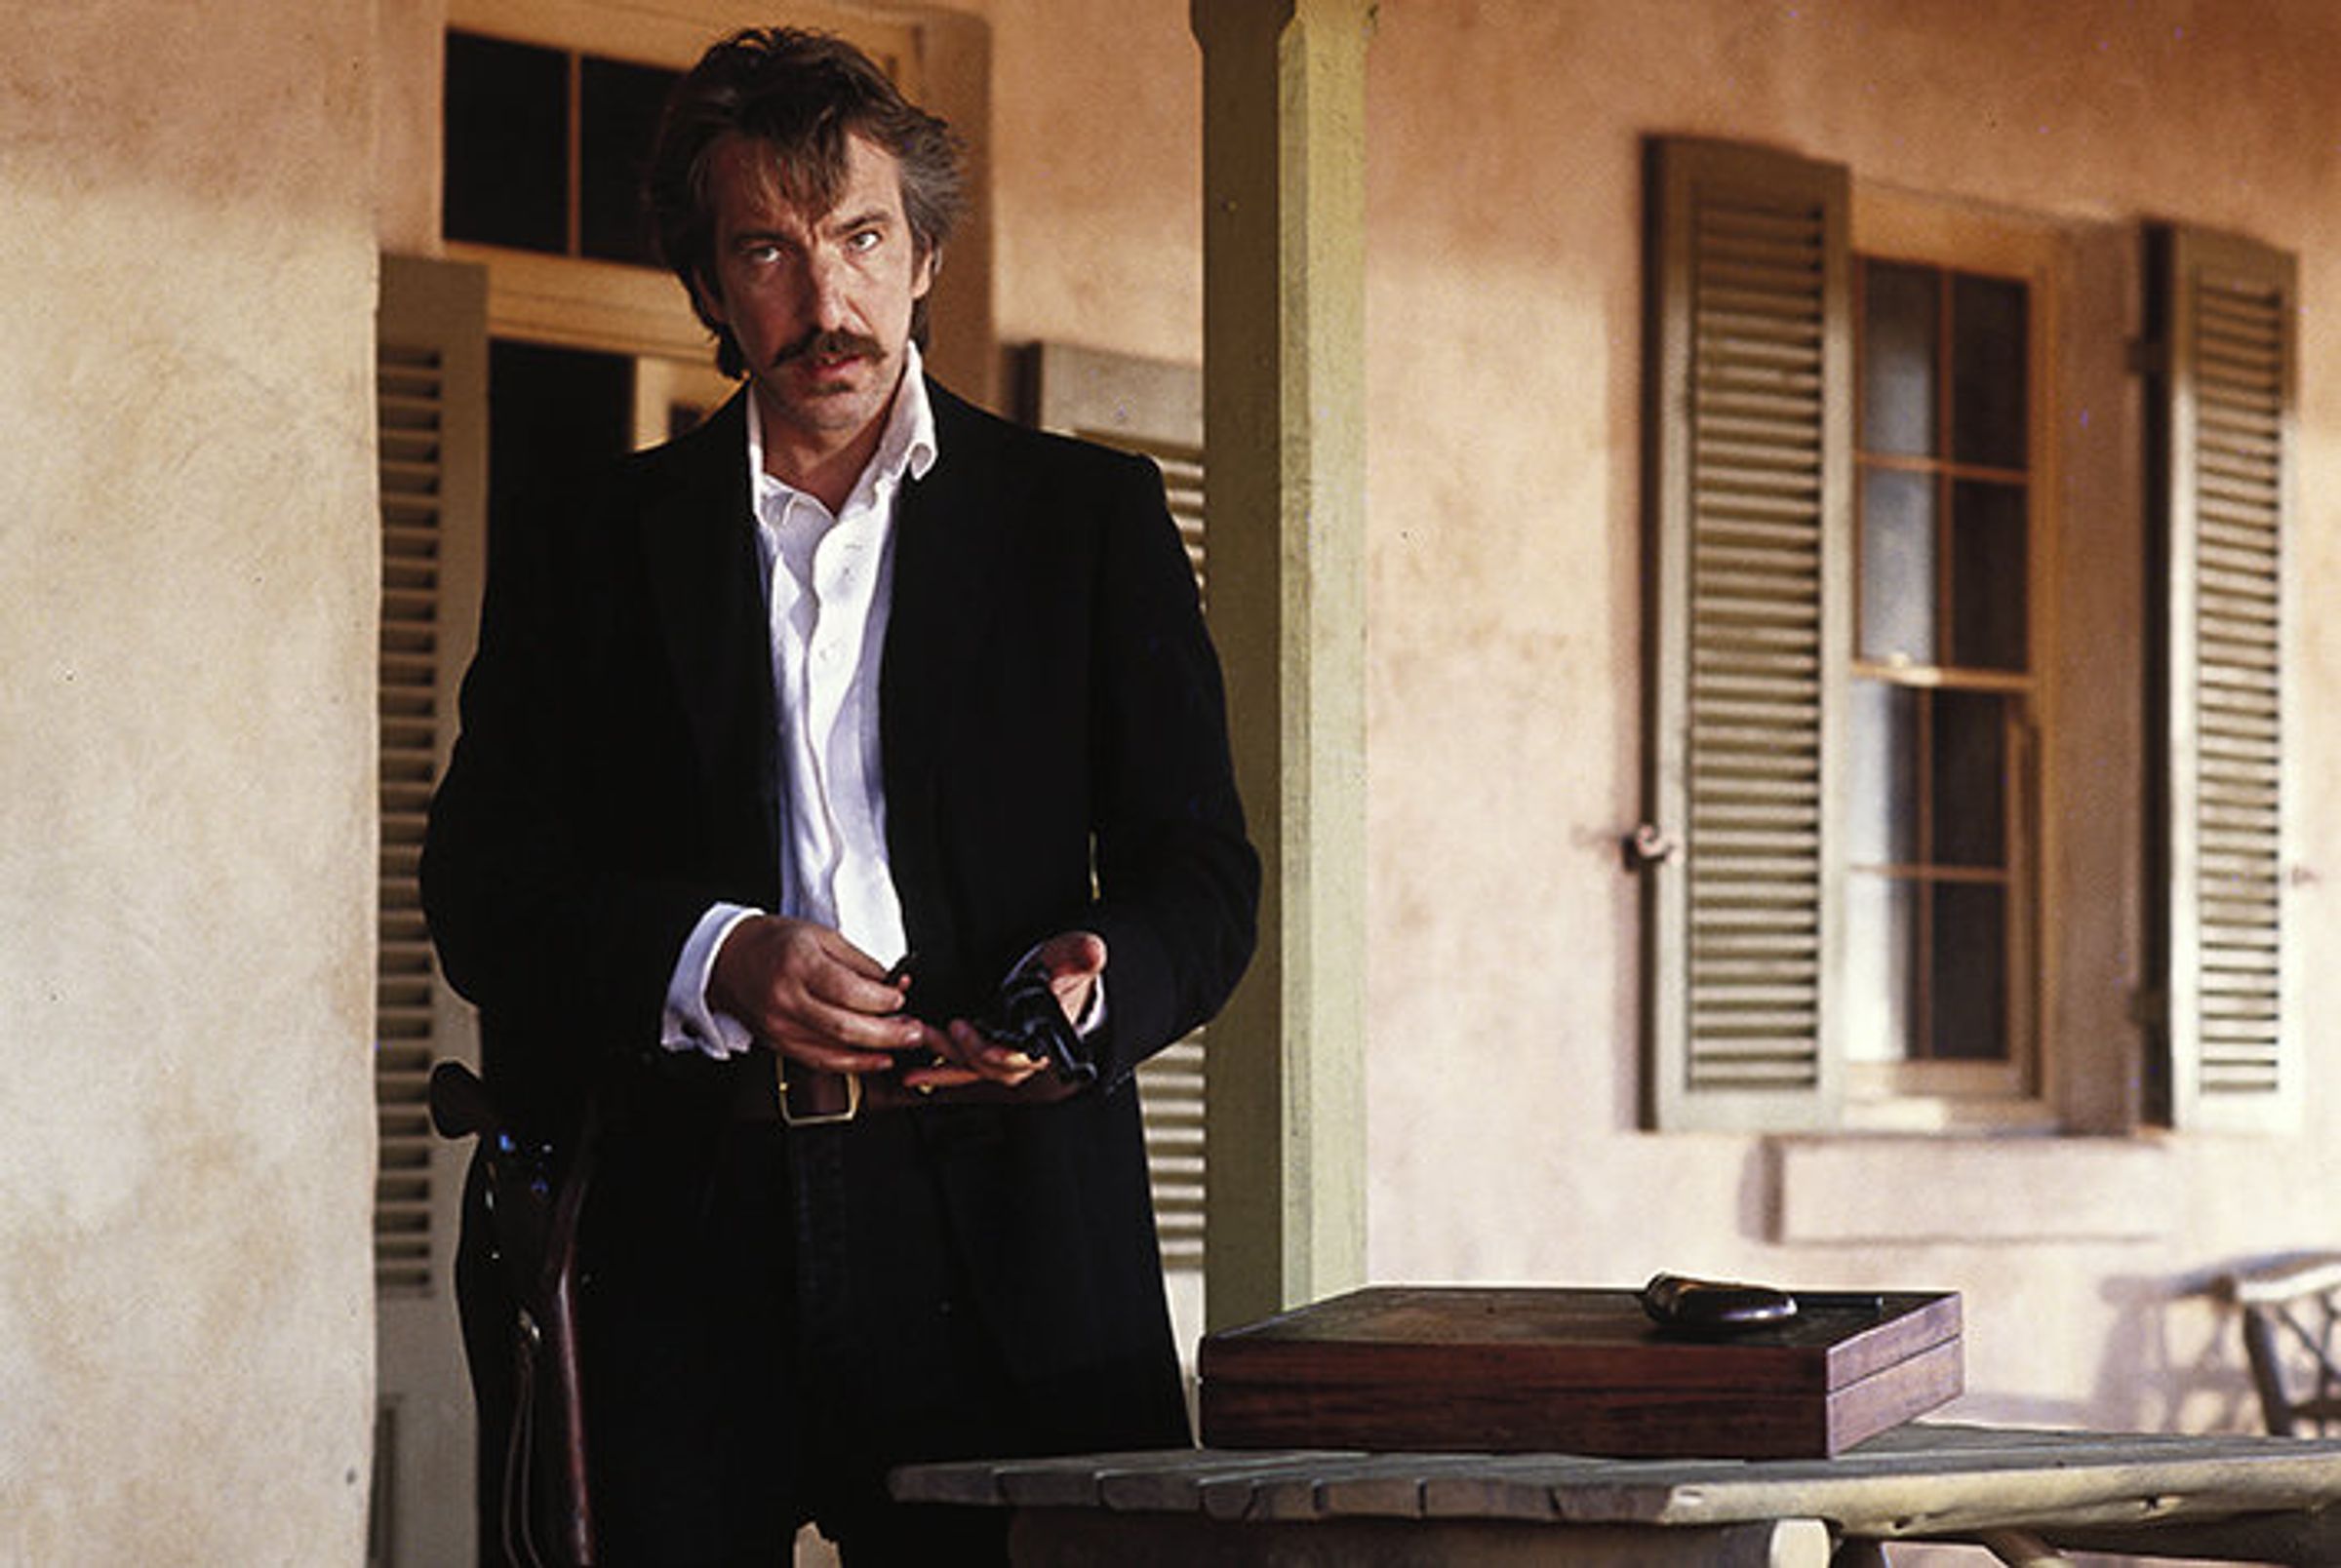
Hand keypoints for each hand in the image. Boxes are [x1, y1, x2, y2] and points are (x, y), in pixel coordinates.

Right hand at [708, 915, 920, 1074]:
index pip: (849, 991)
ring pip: (836, 1051)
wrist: (727, 959)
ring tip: (903, 1042)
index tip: (901, 997)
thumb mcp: (820, 936)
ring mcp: (781, 1027)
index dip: (882, 999)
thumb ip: (860, 962)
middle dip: (889, 1032)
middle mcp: (787, 1000)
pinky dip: (853, 1064)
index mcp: (799, 965)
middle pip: (846, 1026)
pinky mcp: (779, 1044)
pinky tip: (877, 1059)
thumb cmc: (774, 943)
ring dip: (876, 1050)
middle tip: (915, 1030)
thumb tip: (895, 984)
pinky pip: (821, 1061)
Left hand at [899, 930, 1106, 1093]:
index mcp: (1048, 1038)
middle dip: (968, 1052)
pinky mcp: (980, 1048)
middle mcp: (1022, 1053)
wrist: (1055, 975)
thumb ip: (1080, 956)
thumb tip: (1091, 952)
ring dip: (945, 1057)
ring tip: (924, 1036)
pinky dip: (936, 1070)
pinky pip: (958, 1065)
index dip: (1007, 1056)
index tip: (991, 1049)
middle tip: (951, 1029)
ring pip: (971, 1067)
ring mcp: (999, 1052)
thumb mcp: (1074, 956)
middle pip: (993, 1067)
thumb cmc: (1065, 971)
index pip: (1027, 1057)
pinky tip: (915, 1073)